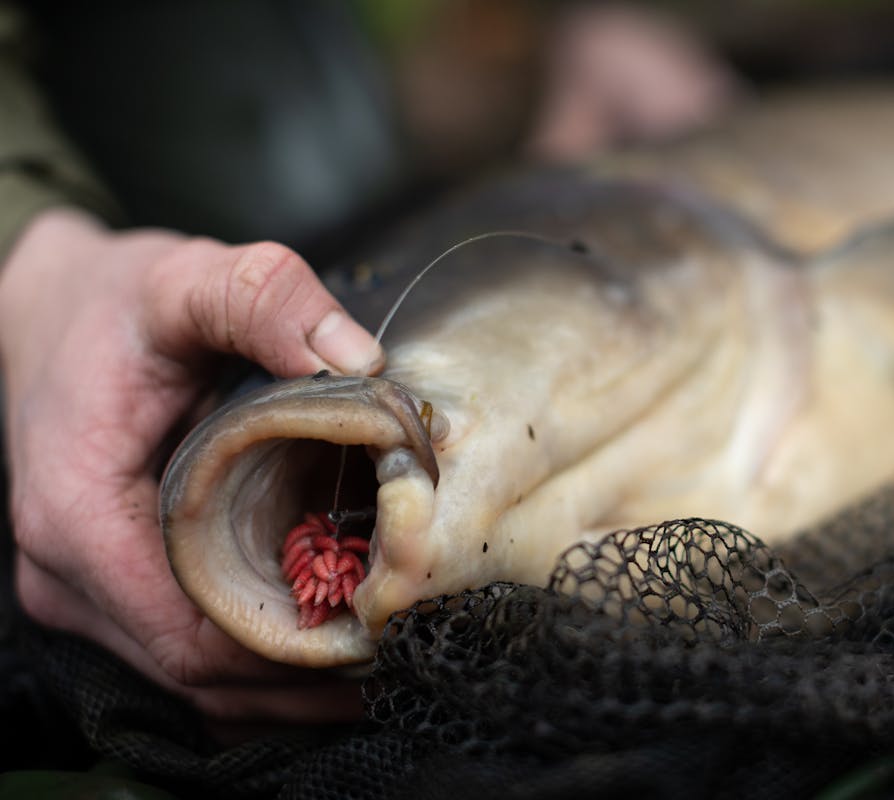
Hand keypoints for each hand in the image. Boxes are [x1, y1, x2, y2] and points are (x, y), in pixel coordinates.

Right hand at [0, 208, 384, 720]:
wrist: (46, 313)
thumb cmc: (113, 304)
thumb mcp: (185, 280)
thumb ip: (263, 299)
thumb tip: (357, 358)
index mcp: (77, 516)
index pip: (190, 635)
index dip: (291, 647)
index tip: (377, 626)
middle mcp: (68, 576)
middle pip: (200, 675)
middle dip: (303, 673)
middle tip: (400, 647)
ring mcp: (84, 593)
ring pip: (196, 680)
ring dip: (285, 679)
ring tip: (377, 654)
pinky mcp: (109, 591)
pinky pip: (187, 654)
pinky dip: (256, 660)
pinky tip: (323, 638)